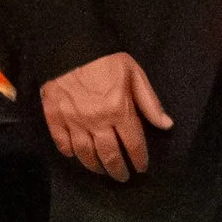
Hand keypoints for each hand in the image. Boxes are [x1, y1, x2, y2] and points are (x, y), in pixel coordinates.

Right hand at [41, 52, 173, 180]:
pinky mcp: (54, 117)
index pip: (133, 144)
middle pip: (109, 155)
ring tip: (102, 171)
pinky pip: (62, 143)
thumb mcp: (134, 73)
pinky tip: (76, 156)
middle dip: (118, 170)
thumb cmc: (105, 58)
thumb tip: (167, 125)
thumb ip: (149, 102)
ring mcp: (73, 121)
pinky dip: (69, 153)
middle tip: (123, 177)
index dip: (139, 159)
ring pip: (85, 154)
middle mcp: (96, 121)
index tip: (141, 167)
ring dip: (95, 166)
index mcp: (119, 110)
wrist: (68, 45)